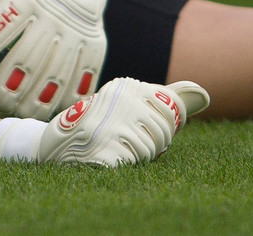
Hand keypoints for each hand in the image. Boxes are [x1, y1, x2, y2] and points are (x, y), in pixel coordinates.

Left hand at [0, 0, 115, 119]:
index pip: (4, 21)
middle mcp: (57, 14)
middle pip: (30, 55)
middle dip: (7, 82)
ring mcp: (79, 33)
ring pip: (55, 73)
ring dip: (33, 97)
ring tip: (12, 111)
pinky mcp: (96, 45)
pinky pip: (82, 78)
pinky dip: (65, 99)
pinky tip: (47, 114)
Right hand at [0, 79, 211, 165]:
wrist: (48, 147)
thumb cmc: (94, 127)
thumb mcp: (126, 105)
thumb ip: (165, 100)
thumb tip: (204, 95)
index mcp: (126, 86)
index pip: (170, 113)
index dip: (160, 129)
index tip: (140, 130)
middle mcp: (120, 99)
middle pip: (162, 132)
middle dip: (150, 145)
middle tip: (123, 143)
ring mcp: (111, 122)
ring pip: (149, 150)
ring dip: (137, 158)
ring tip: (114, 149)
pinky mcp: (104, 148)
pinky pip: (133, 163)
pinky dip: (124, 165)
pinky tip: (109, 160)